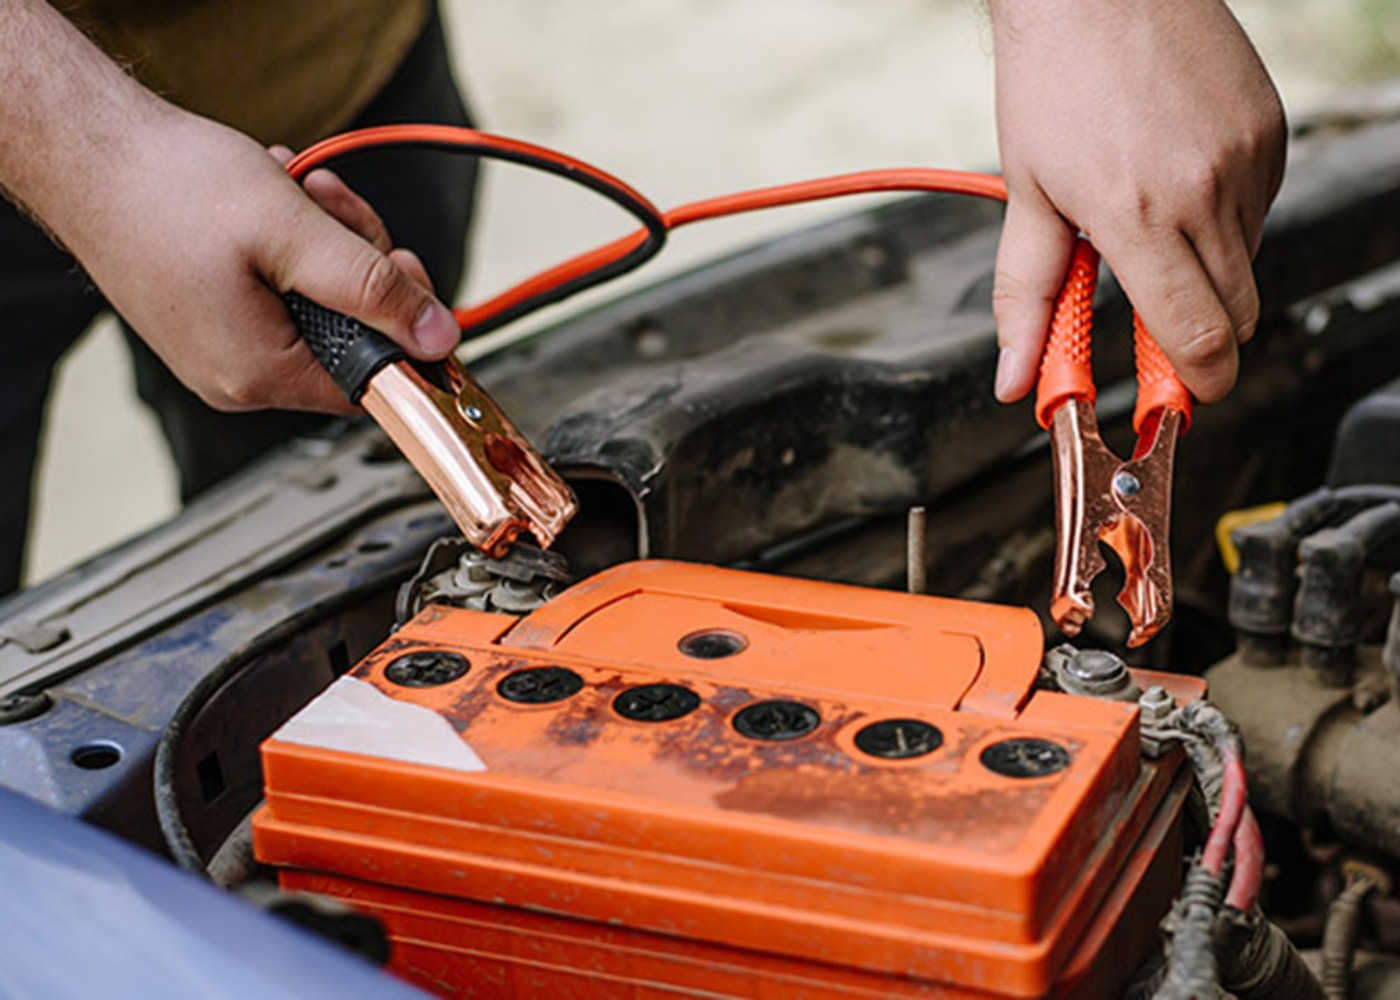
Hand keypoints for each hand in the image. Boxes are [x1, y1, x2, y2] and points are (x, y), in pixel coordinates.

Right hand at [62, 112, 459, 413]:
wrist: (84, 149)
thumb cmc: (165, 187)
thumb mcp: (295, 232)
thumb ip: (373, 288)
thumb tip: (439, 335)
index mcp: (257, 374)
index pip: (372, 385)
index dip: (404, 330)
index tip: (409, 278)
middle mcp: (238, 375)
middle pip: (350, 337)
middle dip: (360, 265)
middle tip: (335, 209)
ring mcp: (222, 346)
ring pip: (320, 304)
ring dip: (327, 241)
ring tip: (296, 191)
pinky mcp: (213, 315)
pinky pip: (282, 289)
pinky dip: (292, 242)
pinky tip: (275, 201)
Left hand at [988, 0, 1285, 405]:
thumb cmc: (1053, 82)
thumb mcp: (1026, 199)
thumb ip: (1025, 299)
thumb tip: (1015, 379)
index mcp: (1138, 218)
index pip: (1197, 339)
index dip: (1194, 385)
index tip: (1176, 399)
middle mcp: (1206, 193)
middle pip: (1236, 317)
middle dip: (1198, 339)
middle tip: (1151, 321)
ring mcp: (1247, 161)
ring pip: (1248, 265)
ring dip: (1205, 273)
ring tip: (1147, 221)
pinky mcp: (1271, 134)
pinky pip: (1260, 210)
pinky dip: (1224, 221)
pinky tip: (1176, 183)